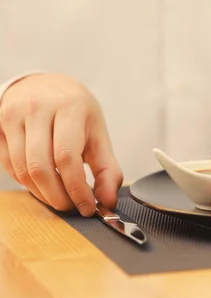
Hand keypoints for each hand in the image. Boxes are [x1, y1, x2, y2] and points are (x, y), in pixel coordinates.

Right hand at [0, 73, 122, 215]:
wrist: (46, 85)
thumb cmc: (76, 113)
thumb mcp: (98, 135)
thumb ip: (107, 170)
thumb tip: (108, 201)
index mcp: (69, 108)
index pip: (67, 158)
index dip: (77, 189)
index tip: (87, 207)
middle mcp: (38, 108)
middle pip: (41, 167)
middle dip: (58, 196)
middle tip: (73, 207)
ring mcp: (13, 116)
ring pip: (22, 169)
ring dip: (42, 194)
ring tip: (60, 199)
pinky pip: (8, 165)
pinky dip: (27, 183)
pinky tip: (43, 186)